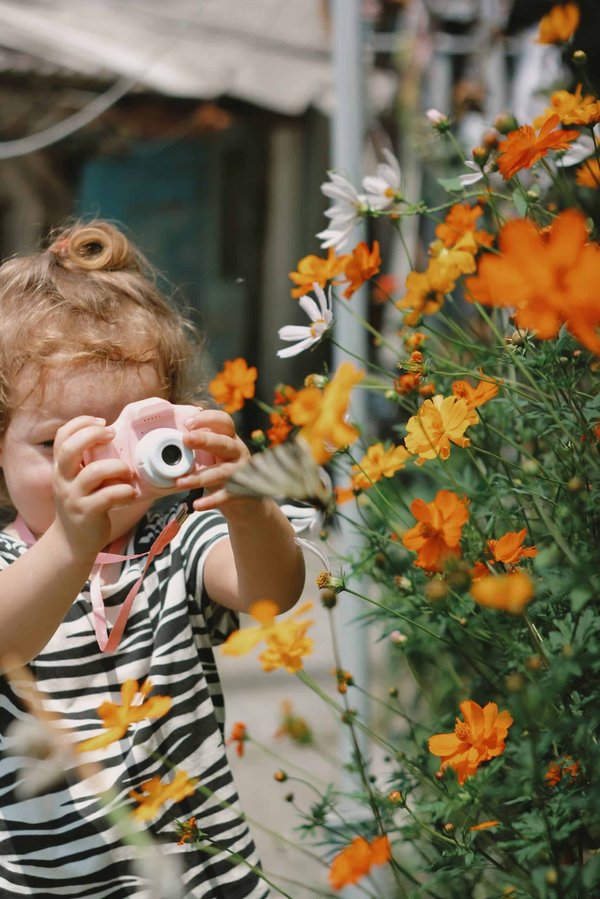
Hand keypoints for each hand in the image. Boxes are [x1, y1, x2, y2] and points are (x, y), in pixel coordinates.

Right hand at [51, 416, 137, 556]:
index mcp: (61, 467)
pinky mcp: (87, 513)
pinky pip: (109, 496)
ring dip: (118, 467)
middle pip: (70, 448)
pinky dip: (125, 491)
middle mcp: (63, 479)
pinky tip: (131, 494)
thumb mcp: (77, 481)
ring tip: (128, 473)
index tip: (103, 422)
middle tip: (113, 436)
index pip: (62, 436)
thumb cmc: (83, 504)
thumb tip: (118, 438)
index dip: (81, 423)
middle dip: (94, 435)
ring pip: (94, 472)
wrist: (72, 542)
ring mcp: (73, 497)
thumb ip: (88, 462)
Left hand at [176, 409, 259, 518]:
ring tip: (180, 482)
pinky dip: (211, 501)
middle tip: (186, 439)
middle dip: (205, 440)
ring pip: (221, 472)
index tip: (187, 423)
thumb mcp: (215, 455)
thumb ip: (200, 446)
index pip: (224, 422)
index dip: (208, 418)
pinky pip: (225, 496)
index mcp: (230, 439)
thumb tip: (171, 437)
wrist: (247, 502)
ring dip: (200, 477)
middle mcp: (238, 452)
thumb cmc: (223, 472)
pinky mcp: (242, 492)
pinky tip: (197, 505)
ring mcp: (241, 472)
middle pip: (223, 443)